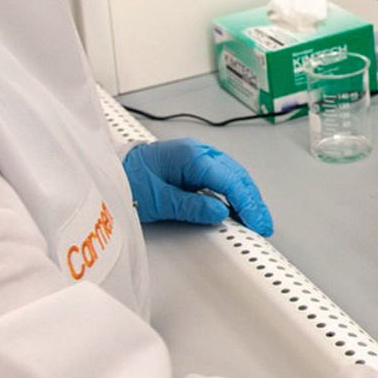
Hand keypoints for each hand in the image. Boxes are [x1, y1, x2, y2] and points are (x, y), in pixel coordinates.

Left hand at [122, 138, 272, 235]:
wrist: (115, 170)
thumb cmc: (131, 179)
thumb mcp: (158, 200)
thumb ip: (191, 206)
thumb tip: (220, 213)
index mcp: (190, 156)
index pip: (229, 179)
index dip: (246, 202)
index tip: (256, 222)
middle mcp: (198, 152)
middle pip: (236, 175)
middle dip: (253, 201)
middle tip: (262, 225)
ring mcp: (198, 156)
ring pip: (233, 174)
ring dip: (246, 196)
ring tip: (255, 219)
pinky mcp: (196, 165)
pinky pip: (223, 176)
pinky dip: (235, 192)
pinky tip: (239, 208)